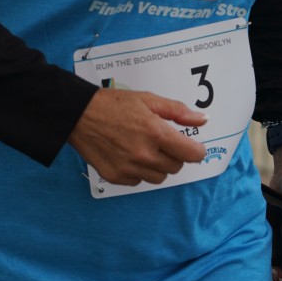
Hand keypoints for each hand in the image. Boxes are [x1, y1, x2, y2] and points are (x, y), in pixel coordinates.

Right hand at [68, 87, 207, 185]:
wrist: (79, 114)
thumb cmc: (114, 104)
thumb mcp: (148, 100)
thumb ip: (178, 112)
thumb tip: (202, 120)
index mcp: (156, 133)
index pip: (191, 154)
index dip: (195, 150)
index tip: (192, 146)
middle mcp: (145, 155)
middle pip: (176, 166)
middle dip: (174, 154)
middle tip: (160, 140)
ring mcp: (130, 169)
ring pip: (159, 177)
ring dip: (157, 165)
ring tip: (143, 147)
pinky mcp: (116, 177)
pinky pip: (139, 181)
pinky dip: (139, 171)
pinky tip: (128, 154)